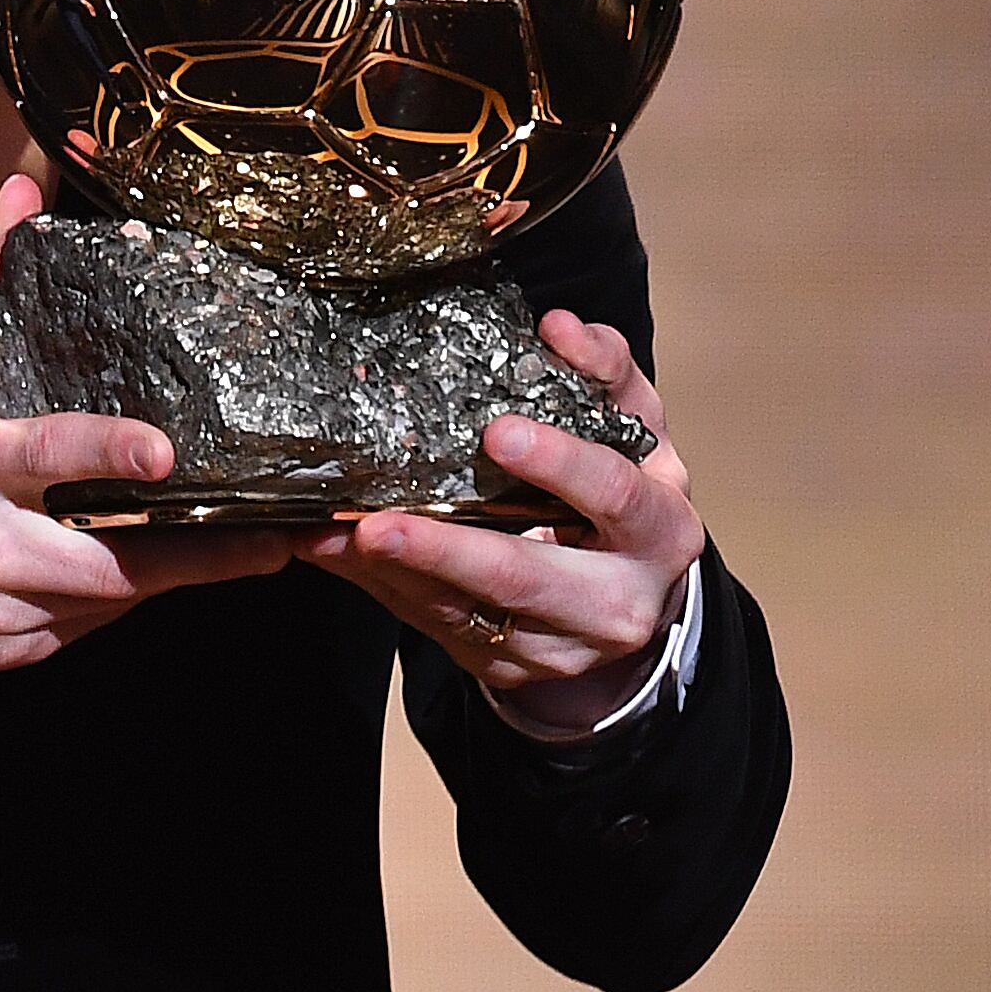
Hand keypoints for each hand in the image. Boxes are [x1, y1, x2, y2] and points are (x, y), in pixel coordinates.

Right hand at [0, 173, 296, 669]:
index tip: (166, 453)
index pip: (38, 458)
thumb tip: (24, 190)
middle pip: (100, 559)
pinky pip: (83, 626)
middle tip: (276, 535)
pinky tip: (164, 566)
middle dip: (196, 552)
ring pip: (103, 601)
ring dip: (177, 575)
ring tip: (254, 549)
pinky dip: (125, 597)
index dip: (104, 454)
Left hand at [295, 310, 702, 730]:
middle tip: (378, 523)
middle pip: (524, 579)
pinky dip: (379, 586)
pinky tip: (331, 552)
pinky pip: (434, 625)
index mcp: (659, 532)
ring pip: (465, 612)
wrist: (635, 596)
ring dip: (392, 572)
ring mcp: (558, 646)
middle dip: (446, 552)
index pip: (614, 495)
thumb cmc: (626, 492)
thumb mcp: (636, 430)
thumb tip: (559, 326)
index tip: (498, 433)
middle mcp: (615, 603)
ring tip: (333, 536)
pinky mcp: (507, 665)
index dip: (559, 464)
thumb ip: (604, 372)